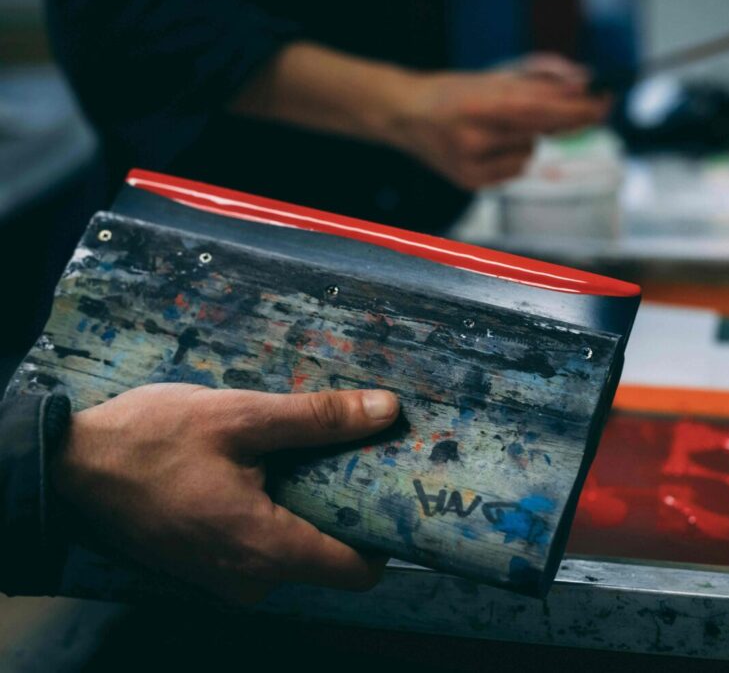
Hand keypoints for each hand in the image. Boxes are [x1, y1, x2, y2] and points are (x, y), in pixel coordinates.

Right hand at [53, 383, 400, 602]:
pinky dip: (276, 516)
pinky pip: (263, 551)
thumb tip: (387, 410)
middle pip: (331, 559)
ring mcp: (226, 581)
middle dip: (349, 512)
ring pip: (297, 553)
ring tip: (310, 457)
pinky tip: (268, 472)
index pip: (359, 571)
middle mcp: (252, 580)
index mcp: (267, 548)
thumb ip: (318, 418)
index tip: (396, 490)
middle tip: (356, 458)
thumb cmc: (150, 439)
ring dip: (309, 510)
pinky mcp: (208, 569)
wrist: (69, 467)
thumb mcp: (240, 416)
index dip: (386, 534)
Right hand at [391, 60, 610, 188]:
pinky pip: (516, 170)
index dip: (574, 108)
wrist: (406, 116)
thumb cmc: (454, 92)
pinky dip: (514, 156)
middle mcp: (473, 139)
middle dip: (570, 120)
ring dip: (529, 138)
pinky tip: (493, 147)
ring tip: (501, 128)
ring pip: (530, 152)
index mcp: (477, 106)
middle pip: (539, 132)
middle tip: (598, 108)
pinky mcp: (471, 183)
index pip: (537, 109)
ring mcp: (471, 166)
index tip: (603, 103)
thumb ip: (536, 82)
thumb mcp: (492, 78)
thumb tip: (580, 85)